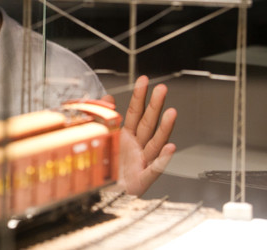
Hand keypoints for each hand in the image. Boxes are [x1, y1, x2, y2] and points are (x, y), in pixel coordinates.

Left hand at [101, 75, 176, 196]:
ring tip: (172, 112)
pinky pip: (154, 169)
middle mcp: (137, 147)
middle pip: (148, 123)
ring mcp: (141, 162)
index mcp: (127, 137)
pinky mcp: (141, 179)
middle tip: (162, 88)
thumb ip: (105, 117)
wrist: (103, 194)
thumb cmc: (108, 167)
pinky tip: (170, 147)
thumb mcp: (103, 139)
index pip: (135, 112)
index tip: (144, 80)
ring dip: (165, 127)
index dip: (139, 96)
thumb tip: (107, 97)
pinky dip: (162, 159)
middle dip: (155, 105)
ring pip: (155, 143)